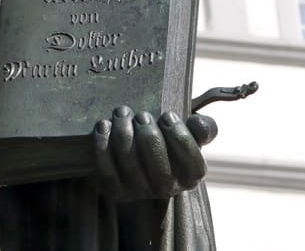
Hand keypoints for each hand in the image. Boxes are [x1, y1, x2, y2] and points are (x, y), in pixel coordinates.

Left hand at [89, 106, 216, 200]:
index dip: (178, 135)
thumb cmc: (169, 141)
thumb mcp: (190, 134)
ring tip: (122, 113)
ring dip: (123, 131)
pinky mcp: (115, 189)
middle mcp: (167, 188)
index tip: (168, 115)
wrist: (140, 159)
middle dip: (147, 133)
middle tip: (142, 116)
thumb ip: (202, 127)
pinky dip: (102, 143)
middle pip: (158, 165)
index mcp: (191, 176)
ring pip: (129, 163)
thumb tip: (199, 123)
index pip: (191, 161)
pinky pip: (106, 168)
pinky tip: (105, 125)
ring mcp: (140, 191)